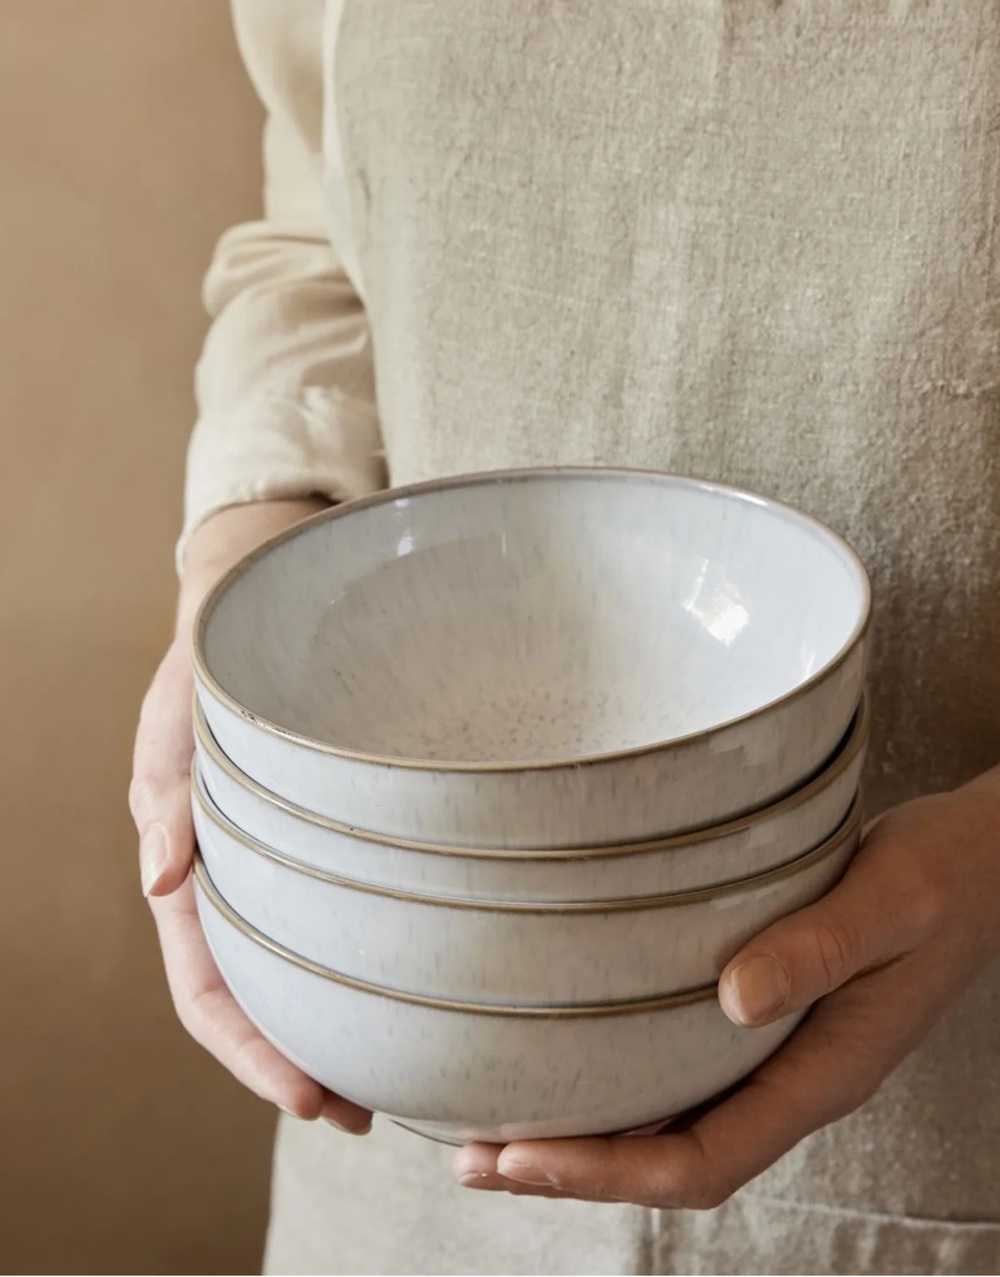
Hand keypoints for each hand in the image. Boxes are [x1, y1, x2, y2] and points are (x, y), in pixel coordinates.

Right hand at [129, 499, 371, 1132]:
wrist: (260, 606)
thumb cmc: (213, 666)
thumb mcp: (179, 724)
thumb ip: (166, 799)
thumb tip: (158, 882)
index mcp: (191, 868)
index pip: (208, 987)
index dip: (250, 1053)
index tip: (308, 1098)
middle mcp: (237, 881)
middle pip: (259, 998)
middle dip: (299, 1064)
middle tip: (362, 1115)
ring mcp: (283, 865)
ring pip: (301, 967)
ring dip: (335, 1026)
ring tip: (394, 1076)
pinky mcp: (329, 839)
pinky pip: (340, 913)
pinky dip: (364, 961)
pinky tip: (410, 983)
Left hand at [453, 774, 999, 1205]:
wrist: (981, 862)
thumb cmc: (945, 877)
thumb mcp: (890, 903)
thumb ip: (818, 950)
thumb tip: (734, 1000)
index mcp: (822, 1075)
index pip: (701, 1161)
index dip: (606, 1171)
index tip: (519, 1155)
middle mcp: (792, 1079)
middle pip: (669, 1160)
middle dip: (572, 1169)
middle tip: (473, 1158)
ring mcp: (779, 1054)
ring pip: (672, 1124)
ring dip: (589, 1133)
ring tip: (497, 1127)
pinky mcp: (768, 1017)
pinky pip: (683, 1073)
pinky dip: (621, 1084)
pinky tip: (573, 1058)